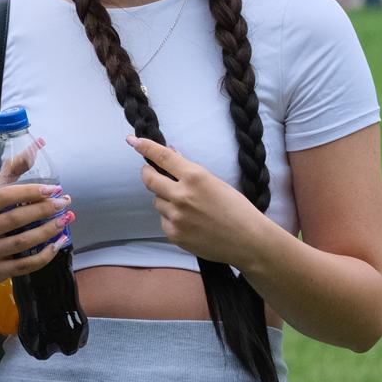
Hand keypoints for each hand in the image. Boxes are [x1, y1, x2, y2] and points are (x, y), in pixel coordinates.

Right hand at [0, 167, 73, 289]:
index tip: (54, 189)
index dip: (31, 192)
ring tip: (65, 221)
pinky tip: (58, 244)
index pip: (4, 197)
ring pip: (23, 242)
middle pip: (15, 219)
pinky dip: (45, 255)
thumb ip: (9, 175)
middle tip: (64, 204)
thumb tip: (34, 149)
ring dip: (49, 231)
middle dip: (44, 210)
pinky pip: (26, 264)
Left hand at [129, 135, 270, 268]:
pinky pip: (163, 220)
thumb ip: (190, 172)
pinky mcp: (173, 233)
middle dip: (147, 173)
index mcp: (195, 177)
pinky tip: (190, 222)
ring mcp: (175, 216)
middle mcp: (181, 195)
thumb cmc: (237, 209)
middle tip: (150, 171)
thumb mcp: (215, 182)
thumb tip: (171, 157)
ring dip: (165, 199)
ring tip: (188, 206)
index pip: (163, 157)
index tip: (133, 140)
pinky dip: (171, 218)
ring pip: (157, 201)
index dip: (145, 147)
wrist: (248, 241)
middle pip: (149, 179)